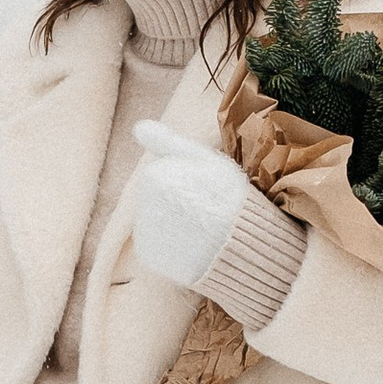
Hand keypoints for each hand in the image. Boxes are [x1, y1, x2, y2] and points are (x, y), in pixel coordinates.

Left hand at [128, 120, 253, 291]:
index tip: (205, 190)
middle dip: (177, 202)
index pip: (160, 176)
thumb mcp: (204, 158)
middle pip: (156, 198)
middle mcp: (144, 204)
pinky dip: (172, 246)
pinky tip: (192, 246)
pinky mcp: (151, 256)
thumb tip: (137, 126)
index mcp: (155, 176)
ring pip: (156, 222)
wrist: (245, 243)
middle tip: (205, 209)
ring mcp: (146, 232)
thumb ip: (168, 141)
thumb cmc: (228, 195)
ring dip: (175, 225)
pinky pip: (156, 246)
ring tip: (201, 228)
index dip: (185, 182)